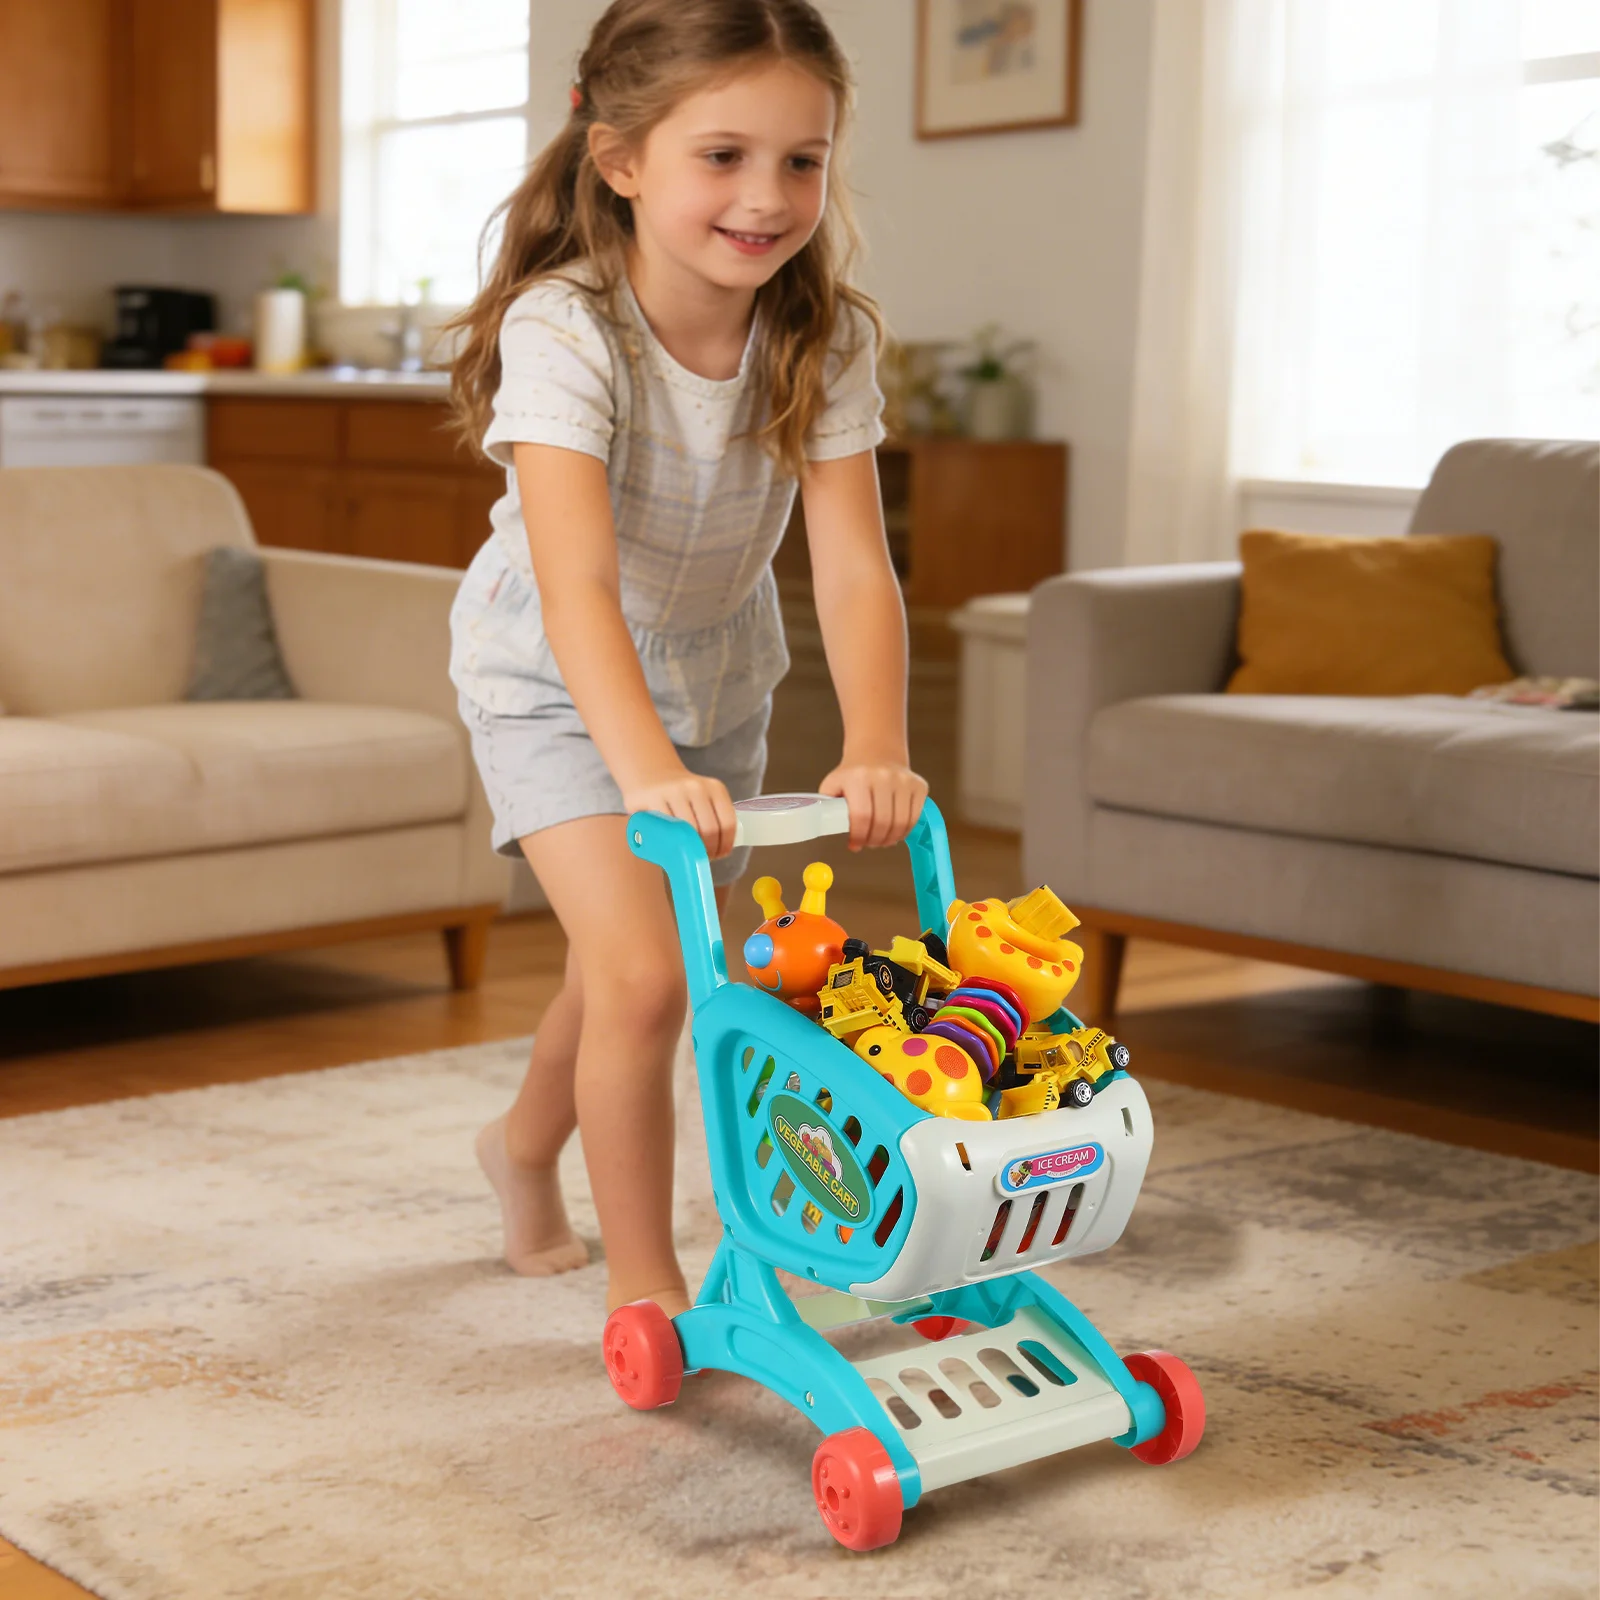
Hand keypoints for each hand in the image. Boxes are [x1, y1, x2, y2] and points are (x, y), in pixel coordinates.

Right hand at [623, 771, 737, 859]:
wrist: (653, 772)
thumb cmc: (682, 794)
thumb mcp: (705, 796)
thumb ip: (715, 816)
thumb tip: (723, 849)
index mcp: (715, 788)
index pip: (727, 823)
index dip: (725, 845)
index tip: (720, 854)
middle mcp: (696, 787)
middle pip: (708, 830)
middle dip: (707, 850)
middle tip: (702, 859)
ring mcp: (673, 792)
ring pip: (687, 832)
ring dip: (690, 851)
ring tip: (688, 856)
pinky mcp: (652, 798)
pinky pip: (666, 829)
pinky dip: (670, 843)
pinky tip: (672, 848)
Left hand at [818, 760, 928, 850]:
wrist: (876, 752)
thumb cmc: (853, 774)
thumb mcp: (833, 785)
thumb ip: (828, 807)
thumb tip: (830, 829)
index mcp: (859, 777)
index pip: (861, 816)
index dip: (859, 836)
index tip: (855, 844)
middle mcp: (884, 777)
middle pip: (883, 823)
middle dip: (874, 840)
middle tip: (868, 844)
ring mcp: (904, 781)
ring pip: (900, 824)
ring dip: (890, 839)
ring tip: (880, 840)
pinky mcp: (919, 786)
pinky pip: (914, 818)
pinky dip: (904, 831)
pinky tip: (894, 832)